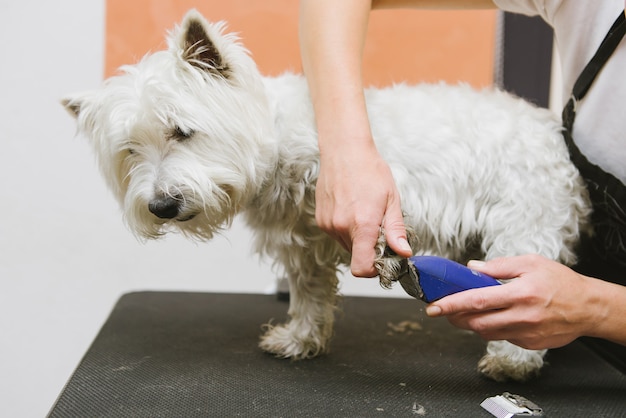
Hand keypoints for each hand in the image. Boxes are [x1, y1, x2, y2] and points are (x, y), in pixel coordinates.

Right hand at [315, 138, 411, 276]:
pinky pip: (338, 235)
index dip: (374, 270)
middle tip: (379, 227)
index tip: (384, 260)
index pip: (362, 268)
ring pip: (347, 246)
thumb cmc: (370, 171)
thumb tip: (404, 253)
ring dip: (359, 238)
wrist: (345, 151)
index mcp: (361, 225)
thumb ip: (396, 230)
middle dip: (370, 248)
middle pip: (357, 256)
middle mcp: (341, 227)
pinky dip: (347, 229)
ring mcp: (328, 224)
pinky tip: (353, 209)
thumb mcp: (392, 200)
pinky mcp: (321, 220)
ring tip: (365, 213)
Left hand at [425, 255, 604, 349]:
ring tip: (465, 312)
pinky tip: (493, 317)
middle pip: (476, 322)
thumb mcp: (530, 263)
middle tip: (443, 309)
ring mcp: (525, 333)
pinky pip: (501, 338)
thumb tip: (472, 268)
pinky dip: (491, 328)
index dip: (451, 305)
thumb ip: (498, 266)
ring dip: (470, 323)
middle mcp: (521, 316)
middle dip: (454, 317)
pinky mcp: (529, 344)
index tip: (434, 307)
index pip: (477, 301)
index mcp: (520, 293)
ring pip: (486, 333)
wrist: (588, 307)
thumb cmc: (560, 282)